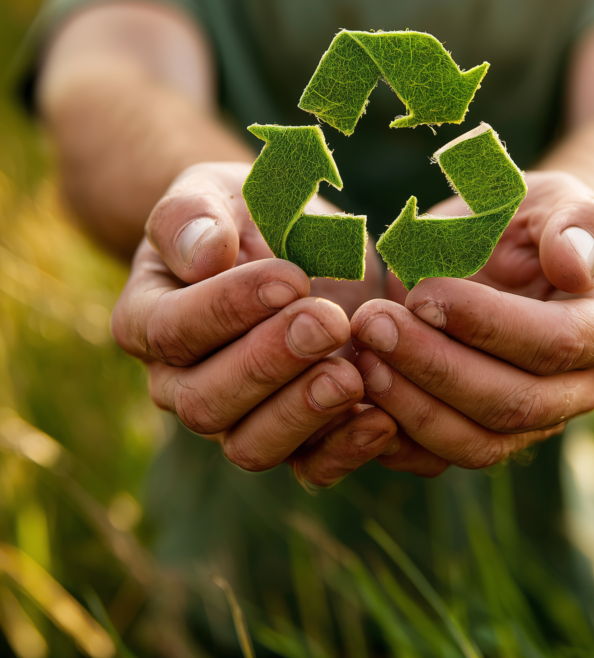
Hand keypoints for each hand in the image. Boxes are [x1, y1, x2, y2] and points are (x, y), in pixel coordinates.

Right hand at [112, 162, 397, 484]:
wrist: (289, 242)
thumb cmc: (241, 212)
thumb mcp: (212, 190)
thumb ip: (193, 215)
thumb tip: (205, 256)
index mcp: (147, 318)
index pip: (172, 330)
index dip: (228, 309)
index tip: (290, 277)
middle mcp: (180, 381)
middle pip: (206, 401)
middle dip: (270, 364)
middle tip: (328, 322)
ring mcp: (235, 417)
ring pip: (250, 447)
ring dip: (303, 414)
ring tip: (352, 375)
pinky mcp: (291, 436)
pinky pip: (306, 467)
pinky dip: (343, 452)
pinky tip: (382, 420)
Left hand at [351, 171, 593, 475]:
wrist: (521, 250)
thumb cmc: (540, 218)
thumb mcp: (563, 198)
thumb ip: (577, 223)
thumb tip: (572, 265)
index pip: (555, 342)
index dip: (486, 323)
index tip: (423, 291)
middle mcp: (582, 388)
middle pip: (512, 404)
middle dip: (434, 367)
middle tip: (372, 324)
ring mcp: (536, 421)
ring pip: (476, 442)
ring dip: (410, 406)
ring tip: (361, 354)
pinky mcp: (487, 435)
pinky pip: (442, 457)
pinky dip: (397, 437)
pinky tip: (357, 398)